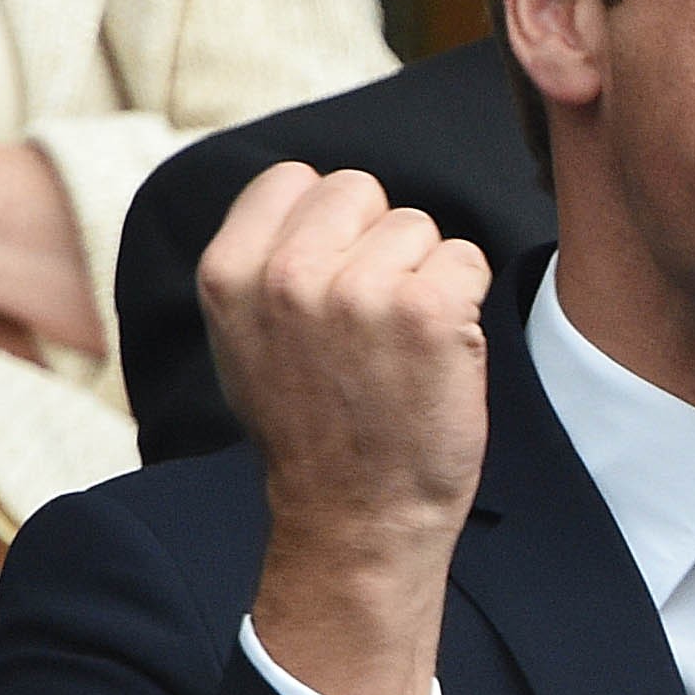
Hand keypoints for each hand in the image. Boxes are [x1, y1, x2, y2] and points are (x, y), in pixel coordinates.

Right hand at [203, 163, 493, 694]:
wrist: (358, 516)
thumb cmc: (311, 429)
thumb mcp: (245, 340)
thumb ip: (262, 263)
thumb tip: (306, 193)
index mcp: (228, 272)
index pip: (294, 178)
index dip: (327, 222)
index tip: (333, 277)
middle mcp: (287, 274)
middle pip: (362, 190)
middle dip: (377, 241)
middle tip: (373, 321)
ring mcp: (359, 291)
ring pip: (419, 226)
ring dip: (424, 276)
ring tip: (401, 347)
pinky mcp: (427, 312)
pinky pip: (467, 258)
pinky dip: (466, 299)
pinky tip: (439, 353)